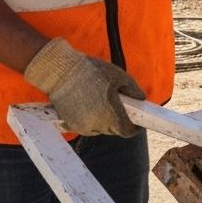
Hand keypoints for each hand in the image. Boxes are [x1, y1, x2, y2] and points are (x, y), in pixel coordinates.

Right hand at [24, 38, 145, 136]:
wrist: (60, 71)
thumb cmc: (90, 71)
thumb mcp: (118, 75)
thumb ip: (133, 90)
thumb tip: (141, 100)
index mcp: (110, 114)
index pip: (127, 131)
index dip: (134, 127)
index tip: (136, 121)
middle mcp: (96, 124)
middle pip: (114, 131)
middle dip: (119, 121)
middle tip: (119, 106)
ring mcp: (82, 126)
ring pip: (100, 130)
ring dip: (105, 121)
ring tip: (101, 102)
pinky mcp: (71, 125)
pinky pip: (87, 127)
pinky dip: (91, 120)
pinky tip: (89, 105)